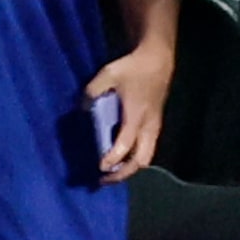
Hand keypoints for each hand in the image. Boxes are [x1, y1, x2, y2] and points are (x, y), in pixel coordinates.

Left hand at [84, 43, 170, 183]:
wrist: (158, 59)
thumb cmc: (133, 67)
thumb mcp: (108, 74)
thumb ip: (92, 91)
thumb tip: (82, 108)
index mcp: (136, 116)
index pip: (125, 145)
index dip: (113, 159)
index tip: (100, 167)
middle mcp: (148, 126)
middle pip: (141, 160)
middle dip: (123, 173)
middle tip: (104, 179)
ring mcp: (154, 127)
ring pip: (146, 157)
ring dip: (129, 168)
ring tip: (111, 173)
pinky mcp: (155, 125)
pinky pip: (147, 149)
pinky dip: (134, 159)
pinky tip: (121, 158)